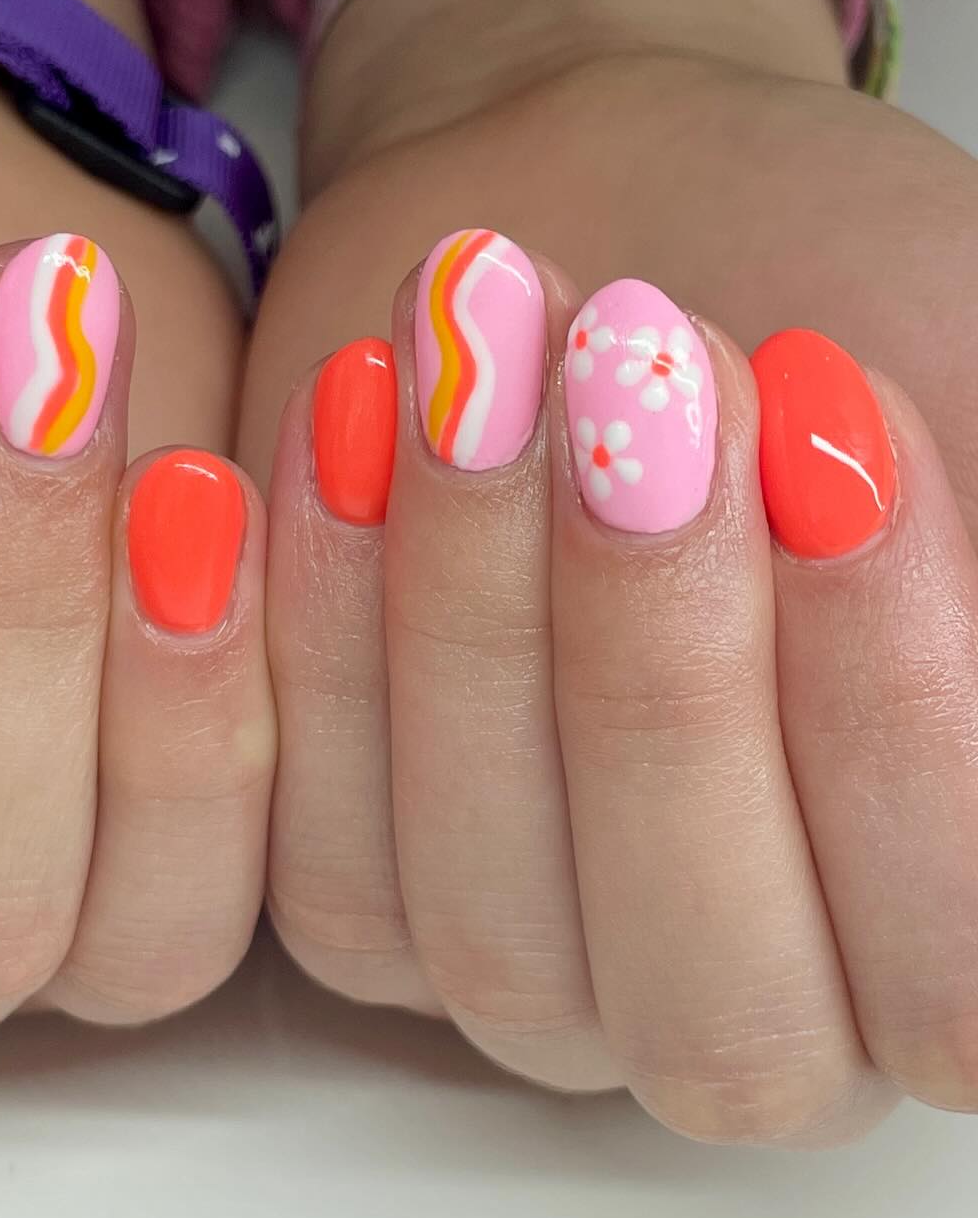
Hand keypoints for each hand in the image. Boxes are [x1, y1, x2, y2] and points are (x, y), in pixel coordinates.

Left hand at [260, 239, 977, 1142]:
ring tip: (486, 354)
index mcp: (946, 934)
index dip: (900, 712)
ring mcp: (532, 970)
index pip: (960, 966)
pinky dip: (305, 644)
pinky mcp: (357, 892)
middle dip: (669, 667)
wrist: (600, 219)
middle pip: (710, 979)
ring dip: (474, 626)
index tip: (842, 424)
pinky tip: (322, 440)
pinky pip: (311, 855)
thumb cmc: (830, 291)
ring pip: (487, 920)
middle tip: (650, 379)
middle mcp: (745, 999)